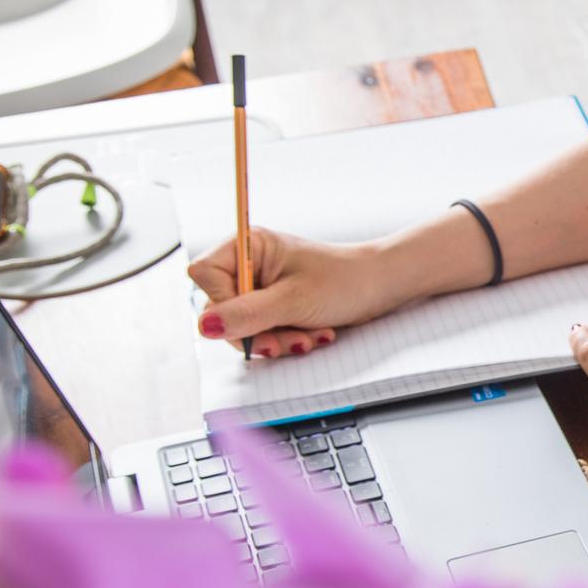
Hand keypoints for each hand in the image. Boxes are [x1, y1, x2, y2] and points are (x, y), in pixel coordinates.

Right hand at [187, 227, 404, 357]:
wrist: (382, 287)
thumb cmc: (345, 281)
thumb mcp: (293, 301)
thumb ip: (246, 314)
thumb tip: (205, 326)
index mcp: (249, 246)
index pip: (204, 276)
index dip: (222, 303)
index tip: (253, 316)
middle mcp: (249, 265)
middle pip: (221, 309)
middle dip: (256, 331)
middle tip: (287, 340)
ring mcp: (261, 288)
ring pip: (242, 327)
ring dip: (275, 340)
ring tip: (309, 337)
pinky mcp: (274, 307)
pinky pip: (262, 333)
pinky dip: (285, 340)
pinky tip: (312, 335)